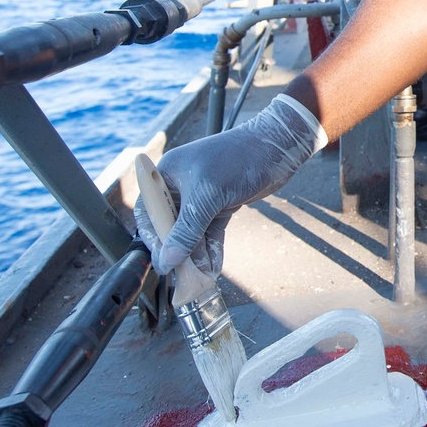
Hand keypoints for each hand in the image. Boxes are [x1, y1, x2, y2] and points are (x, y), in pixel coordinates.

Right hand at [135, 95, 325, 276]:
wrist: (276, 148)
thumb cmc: (237, 159)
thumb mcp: (208, 195)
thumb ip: (187, 229)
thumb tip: (168, 259)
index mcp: (167, 174)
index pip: (149, 210)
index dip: (152, 237)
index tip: (161, 260)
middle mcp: (181, 186)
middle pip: (170, 225)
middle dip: (177, 250)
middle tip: (183, 275)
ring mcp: (202, 197)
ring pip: (192, 232)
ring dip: (196, 254)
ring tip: (201, 277)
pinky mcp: (221, 205)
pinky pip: (210, 232)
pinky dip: (211, 248)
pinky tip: (213, 267)